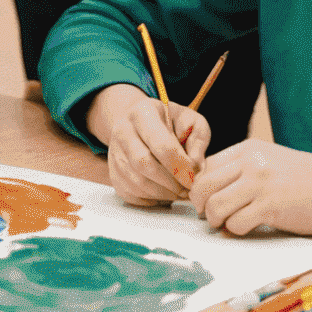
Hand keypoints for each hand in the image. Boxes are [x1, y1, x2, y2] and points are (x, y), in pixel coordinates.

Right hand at [87, 84, 207, 204]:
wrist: (142, 124)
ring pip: (137, 182)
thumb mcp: (191, 121)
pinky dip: (151, 199)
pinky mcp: (112, 172)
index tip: (193, 177)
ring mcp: (114, 152)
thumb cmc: (171, 123)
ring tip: (179, 191)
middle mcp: (122, 130)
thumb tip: (194, 165)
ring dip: (163, 193)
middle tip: (187, 188)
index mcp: (142, 112)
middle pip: (144, 164)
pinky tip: (164, 193)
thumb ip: (198, 139)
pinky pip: (130, 193)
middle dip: (170, 182)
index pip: (161, 144)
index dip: (181, 166)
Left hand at [189, 140, 311, 236]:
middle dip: (200, 204)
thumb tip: (213, 187)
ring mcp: (259, 184)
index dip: (201, 185)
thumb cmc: (303, 177)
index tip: (204, 198)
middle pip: (204, 185)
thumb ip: (242, 167)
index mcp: (247, 149)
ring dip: (215, 220)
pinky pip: (236, 223)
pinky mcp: (270, 207)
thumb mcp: (268, 159)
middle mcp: (250, 163)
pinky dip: (235, 230)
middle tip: (207, 215)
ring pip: (215, 205)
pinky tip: (245, 228)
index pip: (207, 165)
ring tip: (223, 224)